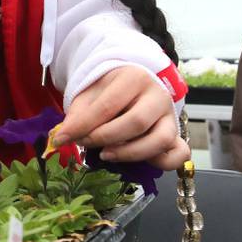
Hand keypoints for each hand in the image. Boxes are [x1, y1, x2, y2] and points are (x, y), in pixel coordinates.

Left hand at [52, 66, 190, 170]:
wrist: (130, 85)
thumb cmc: (107, 91)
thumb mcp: (89, 94)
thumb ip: (78, 115)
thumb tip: (62, 137)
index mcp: (134, 78)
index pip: (108, 106)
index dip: (82, 125)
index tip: (62, 138)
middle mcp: (157, 95)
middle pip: (135, 122)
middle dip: (105, 138)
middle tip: (85, 143)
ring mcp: (170, 115)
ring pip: (161, 140)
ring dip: (130, 153)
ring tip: (106, 154)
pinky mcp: (177, 134)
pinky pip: (179, 153)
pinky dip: (161, 162)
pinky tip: (137, 161)